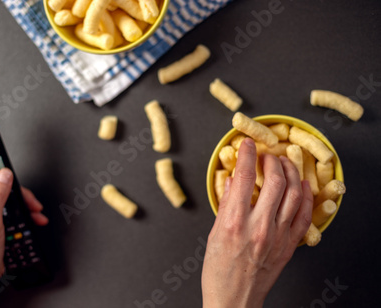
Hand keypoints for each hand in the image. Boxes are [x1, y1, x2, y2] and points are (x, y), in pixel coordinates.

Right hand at [201, 138, 312, 307]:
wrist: (234, 300)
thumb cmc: (219, 272)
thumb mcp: (213, 234)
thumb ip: (224, 204)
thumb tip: (230, 182)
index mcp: (233, 222)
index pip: (242, 177)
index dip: (246, 155)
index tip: (246, 145)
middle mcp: (258, 226)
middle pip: (274, 180)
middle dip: (271, 160)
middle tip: (266, 154)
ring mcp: (277, 236)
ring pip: (293, 193)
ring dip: (290, 172)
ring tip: (284, 164)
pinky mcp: (289, 245)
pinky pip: (303, 214)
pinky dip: (305, 196)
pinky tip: (301, 185)